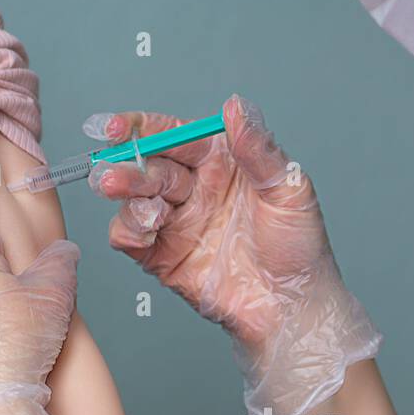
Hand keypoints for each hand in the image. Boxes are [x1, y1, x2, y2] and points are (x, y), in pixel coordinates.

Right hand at [86, 95, 380, 414]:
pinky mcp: (164, 256)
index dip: (145, 128)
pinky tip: (145, 232)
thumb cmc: (300, 249)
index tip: (120, 127)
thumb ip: (259, 148)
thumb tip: (235, 106)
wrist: (292, 309)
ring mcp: (177, 222)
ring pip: (135, 198)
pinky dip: (127, 230)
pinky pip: (130, 236)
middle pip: (149, 164)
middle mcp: (195, 188)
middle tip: (113, 175)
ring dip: (127, 197)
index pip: (176, 134)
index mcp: (223, 162)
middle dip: (128, 166)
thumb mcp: (289, 190)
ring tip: (145, 211)